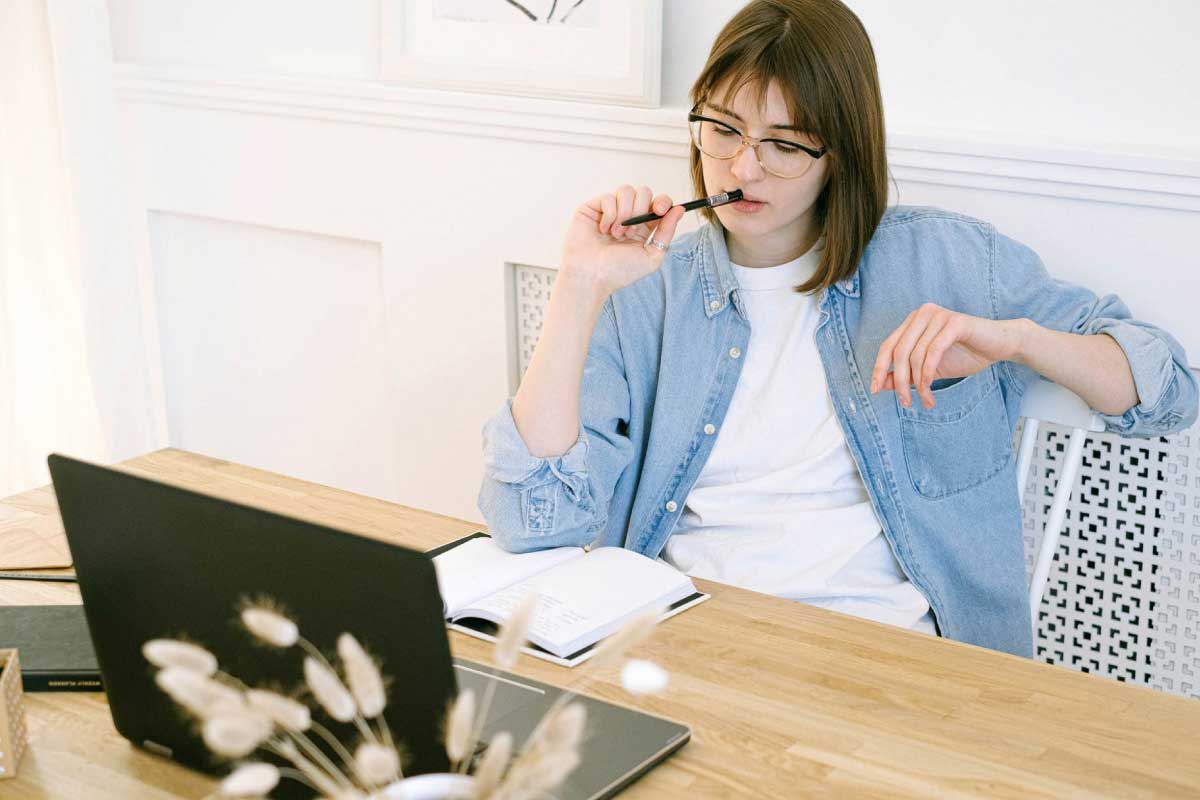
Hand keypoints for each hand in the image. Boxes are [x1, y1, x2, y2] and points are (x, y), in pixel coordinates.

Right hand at [560, 184, 687, 296]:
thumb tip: (679, 209)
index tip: (660, 210)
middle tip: (631, 232)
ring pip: (626, 190)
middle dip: (640, 210)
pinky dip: (608, 214)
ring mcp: (609, 210)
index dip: (662, 202)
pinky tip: (603, 230)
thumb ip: (667, 232)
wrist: (591, 276)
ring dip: (624, 214)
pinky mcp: (593, 207)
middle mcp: (627, 216)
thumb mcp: (651, 256)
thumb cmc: (618, 272)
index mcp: (643, 227)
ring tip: (616, 234)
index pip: (658, 203)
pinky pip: (608, 197)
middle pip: (644, 192)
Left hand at [869, 303, 1025, 408]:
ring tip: (926, 400)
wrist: (1000, 345)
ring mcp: (937, 316)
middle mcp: (922, 314)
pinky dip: (928, 373)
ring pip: (915, 355)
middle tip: (905, 403)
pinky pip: (933, 352)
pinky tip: (931, 388)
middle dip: (899, 382)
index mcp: (912, 322)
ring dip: (918, 383)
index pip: (888, 346)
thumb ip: (905, 374)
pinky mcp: (954, 322)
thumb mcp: (929, 369)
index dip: (879, 369)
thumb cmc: (965, 354)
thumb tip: (881, 384)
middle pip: (899, 352)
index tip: (875, 390)